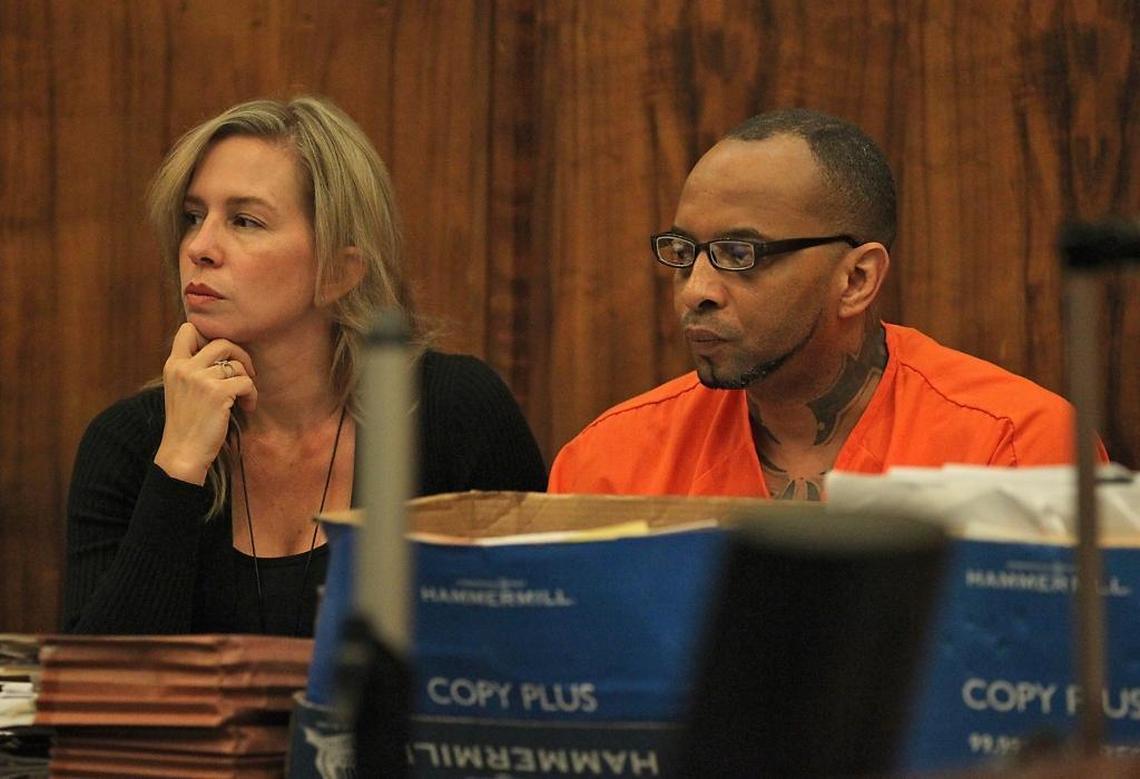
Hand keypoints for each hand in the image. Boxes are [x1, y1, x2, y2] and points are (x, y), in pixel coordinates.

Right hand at [154, 322, 257, 484]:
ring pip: (238, 365)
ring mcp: (200, 379)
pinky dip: (251, 395)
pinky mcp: (218, 393)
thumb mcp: (180, 390)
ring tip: (244, 398)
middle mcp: (185, 368)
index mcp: (173, 365)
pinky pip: (246, 382)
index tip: (222, 354)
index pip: (189, 329)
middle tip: (246, 373)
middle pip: (222, 342)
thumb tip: (225, 354)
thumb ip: (193, 369)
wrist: (182, 453)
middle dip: (240, 355)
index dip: (210, 335)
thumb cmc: (187, 424)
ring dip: (247, 381)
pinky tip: (246, 407)